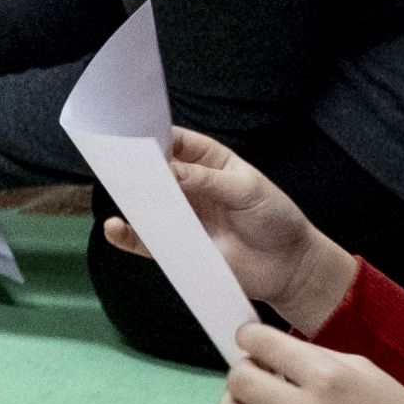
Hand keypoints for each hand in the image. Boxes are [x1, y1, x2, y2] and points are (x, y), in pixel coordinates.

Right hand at [97, 126, 355, 328]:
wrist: (289, 266)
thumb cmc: (275, 218)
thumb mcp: (247, 190)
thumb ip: (208, 180)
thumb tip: (169, 171)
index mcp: (209, 162)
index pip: (176, 142)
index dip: (156, 137)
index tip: (137, 138)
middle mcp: (191, 187)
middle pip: (155, 172)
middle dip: (138, 167)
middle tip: (120, 165)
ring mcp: (183, 217)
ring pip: (147, 204)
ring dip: (131, 199)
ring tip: (119, 194)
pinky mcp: (179, 247)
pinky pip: (147, 240)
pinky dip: (128, 235)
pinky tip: (115, 228)